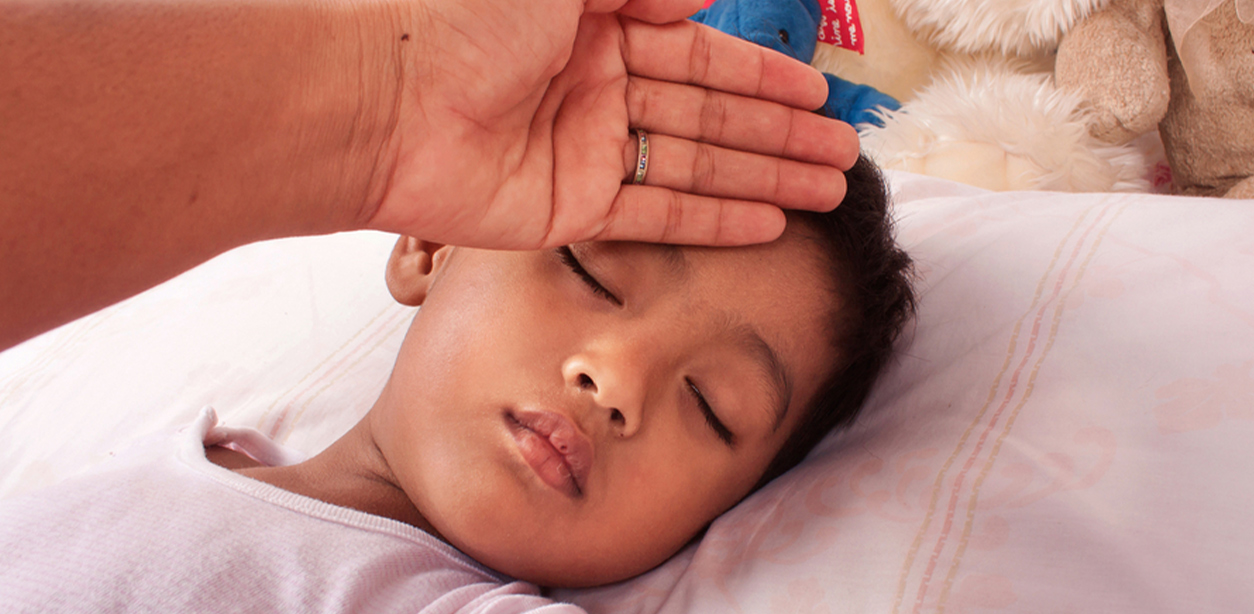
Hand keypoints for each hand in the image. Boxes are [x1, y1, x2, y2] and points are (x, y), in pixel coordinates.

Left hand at [364, 0, 859, 248]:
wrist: (377, 102)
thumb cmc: (457, 18)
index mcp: (595, 26)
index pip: (701, 54)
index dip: (763, 76)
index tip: (818, 94)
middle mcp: (597, 87)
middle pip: (710, 115)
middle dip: (781, 134)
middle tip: (846, 157)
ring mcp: (585, 151)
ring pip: (696, 165)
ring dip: (764, 178)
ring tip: (828, 193)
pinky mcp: (569, 208)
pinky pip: (656, 214)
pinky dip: (714, 219)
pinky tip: (767, 224)